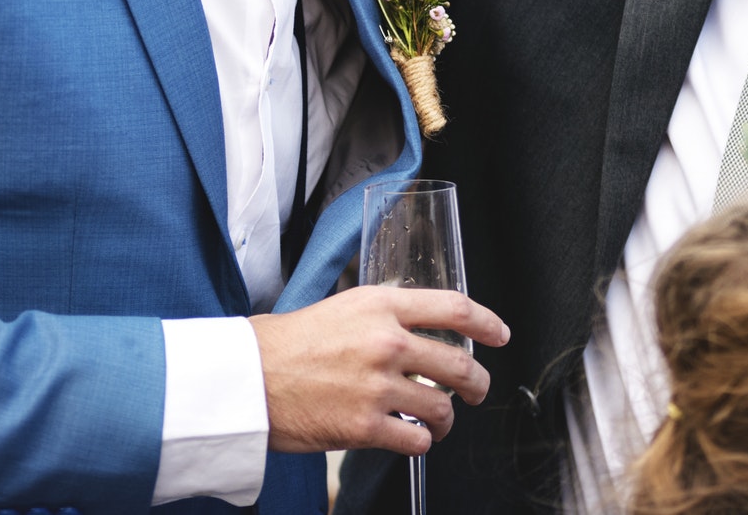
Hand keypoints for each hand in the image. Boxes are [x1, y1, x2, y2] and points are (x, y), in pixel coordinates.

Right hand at [250, 284, 508, 454]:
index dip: (487, 322)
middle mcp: (386, 342)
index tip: (500, 335)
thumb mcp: (341, 307)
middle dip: (477, 383)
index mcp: (381, 306)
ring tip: (438, 420)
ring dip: (447, 418)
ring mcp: (378, 386)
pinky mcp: (365, 426)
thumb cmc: (286, 343)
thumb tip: (417, 328)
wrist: (247, 378)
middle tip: (477, 390)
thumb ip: (383, 315)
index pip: (454, 307)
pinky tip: (412, 437)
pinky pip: (417, 439)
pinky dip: (421, 441)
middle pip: (459, 364)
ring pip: (442, 407)